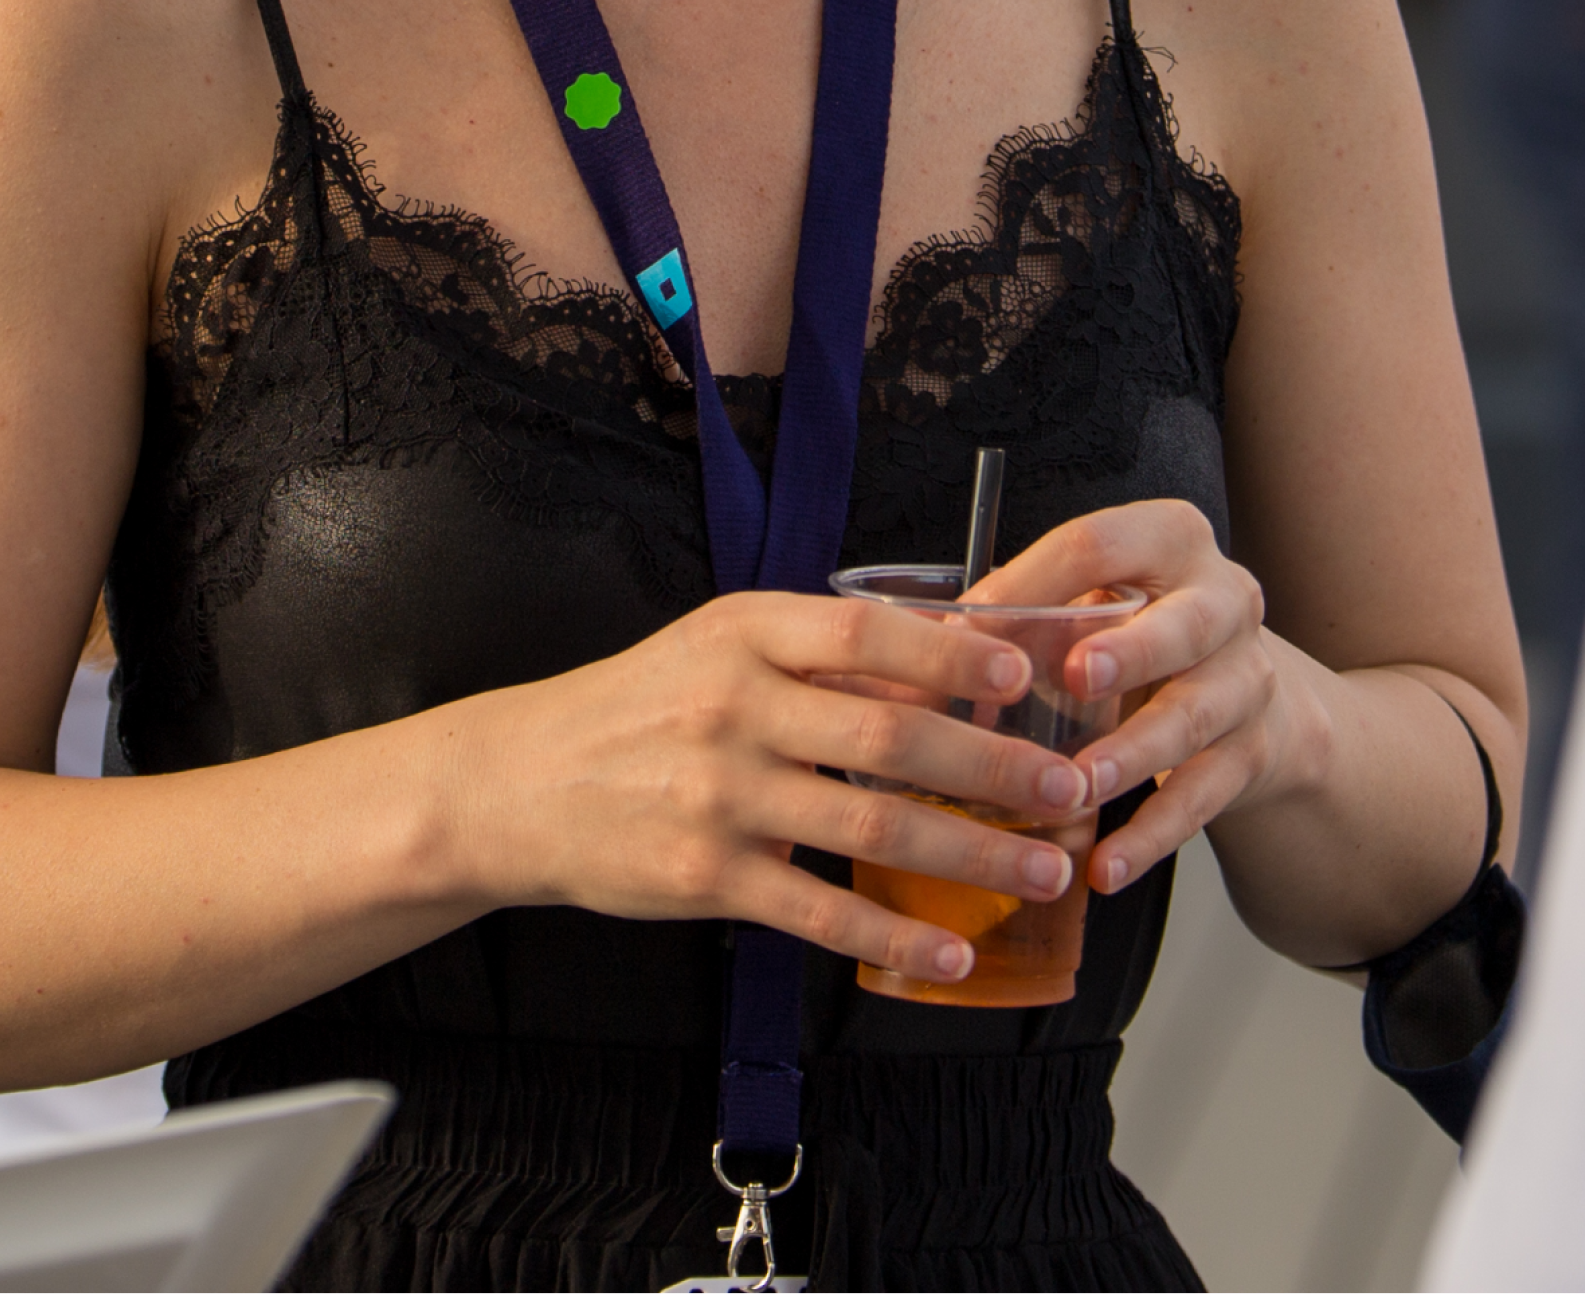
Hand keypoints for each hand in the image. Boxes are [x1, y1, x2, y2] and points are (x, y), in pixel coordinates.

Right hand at [460, 591, 1101, 991]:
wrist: (517, 786)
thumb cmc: (637, 710)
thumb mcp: (716, 650)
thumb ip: (818, 656)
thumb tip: (948, 658)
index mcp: (742, 633)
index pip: (863, 632)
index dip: (951, 652)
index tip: (1024, 674)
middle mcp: (732, 707)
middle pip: (887, 733)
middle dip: (993, 766)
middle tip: (1068, 788)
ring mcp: (717, 795)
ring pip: (868, 824)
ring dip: (970, 852)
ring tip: (1042, 868)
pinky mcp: (702, 876)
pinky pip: (818, 911)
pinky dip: (893, 934)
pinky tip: (950, 952)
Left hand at [971, 500, 1338, 898]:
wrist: (1251, 697)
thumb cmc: (1142, 634)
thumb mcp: (1099, 599)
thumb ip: (1028, 612)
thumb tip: (919, 648)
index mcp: (1171, 540)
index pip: (1101, 545)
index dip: (1035, 579)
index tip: (973, 623)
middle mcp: (1224, 601)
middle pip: (1182, 626)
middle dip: (1129, 652)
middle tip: (1074, 678)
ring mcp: (1247, 680)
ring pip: (1192, 719)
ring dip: (1132, 756)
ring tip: (1076, 789)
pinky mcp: (1253, 753)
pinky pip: (1202, 799)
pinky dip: (1150, 837)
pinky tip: (1105, 867)